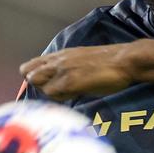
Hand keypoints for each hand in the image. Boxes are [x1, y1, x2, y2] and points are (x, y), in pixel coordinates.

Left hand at [20, 45, 138, 99]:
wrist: (123, 61)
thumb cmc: (108, 62)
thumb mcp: (81, 60)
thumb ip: (67, 68)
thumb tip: (60, 81)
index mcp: (60, 55)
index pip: (32, 65)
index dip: (35, 77)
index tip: (47, 85)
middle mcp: (57, 60)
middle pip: (30, 75)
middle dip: (39, 86)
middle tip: (57, 91)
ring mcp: (62, 70)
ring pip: (39, 85)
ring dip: (50, 92)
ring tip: (68, 94)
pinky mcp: (69, 81)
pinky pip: (52, 93)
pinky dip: (60, 97)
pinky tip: (75, 95)